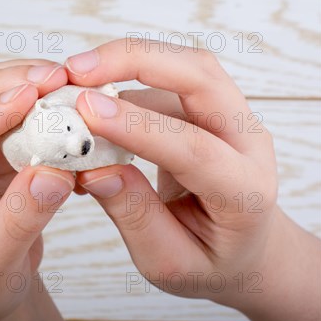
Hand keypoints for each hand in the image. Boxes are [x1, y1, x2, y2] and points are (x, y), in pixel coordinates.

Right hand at [65, 40, 320, 320]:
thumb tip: (92, 171)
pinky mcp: (203, 108)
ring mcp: (227, 117)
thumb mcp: (168, 260)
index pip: (193, 147)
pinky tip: (89, 99)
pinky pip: (163, 80)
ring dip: (125, 61)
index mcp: (245, 190)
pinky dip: (122, 79)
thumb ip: (133, 215)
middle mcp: (245, 140)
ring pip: (181, 66)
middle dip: (135, 60)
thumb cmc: (211, 260)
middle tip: (77, 70)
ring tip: (73, 79)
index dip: (137, 125)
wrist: (247, 247)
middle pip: (200, 76)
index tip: (87, 111)